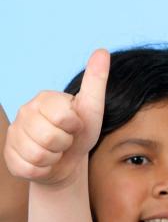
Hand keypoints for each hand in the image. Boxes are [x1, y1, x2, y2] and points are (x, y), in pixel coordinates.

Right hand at [4, 50, 109, 185]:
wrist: (67, 162)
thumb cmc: (79, 134)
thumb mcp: (92, 109)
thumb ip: (96, 82)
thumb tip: (102, 50)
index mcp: (44, 99)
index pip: (62, 116)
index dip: (74, 126)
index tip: (74, 125)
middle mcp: (24, 112)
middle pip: (49, 137)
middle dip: (64, 144)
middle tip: (65, 141)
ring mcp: (15, 134)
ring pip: (38, 155)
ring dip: (54, 158)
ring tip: (55, 151)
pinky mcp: (10, 156)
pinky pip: (29, 168)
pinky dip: (43, 170)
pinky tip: (45, 162)